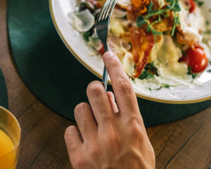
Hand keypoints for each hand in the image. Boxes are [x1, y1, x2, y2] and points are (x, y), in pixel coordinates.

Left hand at [65, 51, 154, 168]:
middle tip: (97, 98)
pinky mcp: (79, 157)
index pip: (123, 88)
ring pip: (79, 109)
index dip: (115, 67)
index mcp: (134, 128)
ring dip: (85, 114)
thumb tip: (111, 97)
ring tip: (93, 128)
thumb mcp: (141, 145)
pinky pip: (69, 130)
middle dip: (94, 91)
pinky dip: (75, 134)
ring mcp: (95, 144)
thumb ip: (128, 120)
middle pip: (95, 91)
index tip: (108, 54)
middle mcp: (114, 133)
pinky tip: (84, 144)